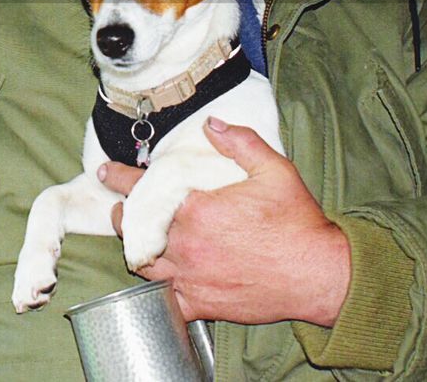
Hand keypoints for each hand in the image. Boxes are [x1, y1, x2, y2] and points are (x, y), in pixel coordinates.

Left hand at [100, 117, 348, 325]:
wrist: (319, 275)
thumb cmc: (297, 223)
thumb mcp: (274, 170)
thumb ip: (238, 142)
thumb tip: (209, 123)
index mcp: (196, 208)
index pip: (141, 188)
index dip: (118, 177)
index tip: (106, 172)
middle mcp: (185, 244)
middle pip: (132, 226)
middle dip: (124, 213)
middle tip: (123, 206)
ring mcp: (190, 277)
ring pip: (141, 263)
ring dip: (135, 247)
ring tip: (136, 238)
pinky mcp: (200, 304)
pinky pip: (163, 300)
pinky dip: (156, 288)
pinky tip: (158, 278)